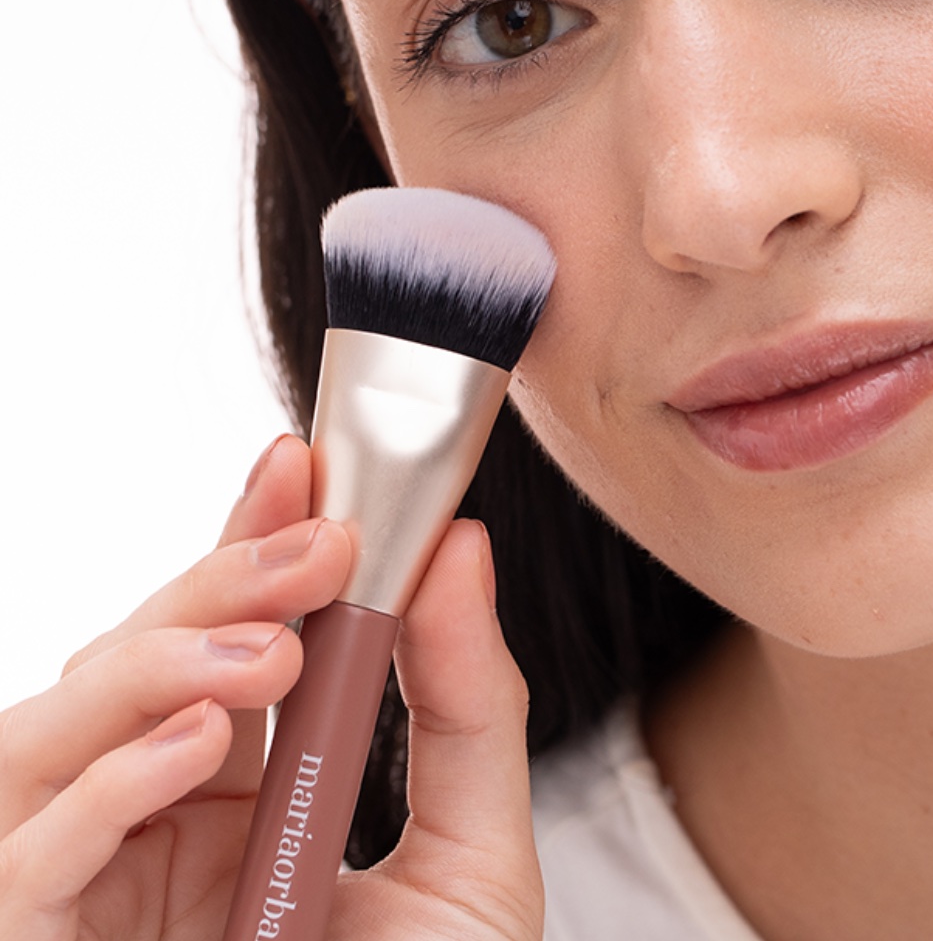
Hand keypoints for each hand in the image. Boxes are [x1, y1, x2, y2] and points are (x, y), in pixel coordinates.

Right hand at [0, 436, 543, 940]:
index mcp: (241, 794)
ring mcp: (86, 887)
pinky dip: (101, 787)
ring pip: (52, 730)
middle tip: (313, 531)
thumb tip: (461, 548)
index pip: (224, 635)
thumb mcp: (473, 863)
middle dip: (219, 580)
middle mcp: (150, 826)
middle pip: (137, 660)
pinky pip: (26, 855)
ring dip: (159, 662)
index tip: (301, 459)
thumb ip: (468, 705)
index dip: (248, 540)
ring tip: (275, 651)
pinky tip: (201, 745)